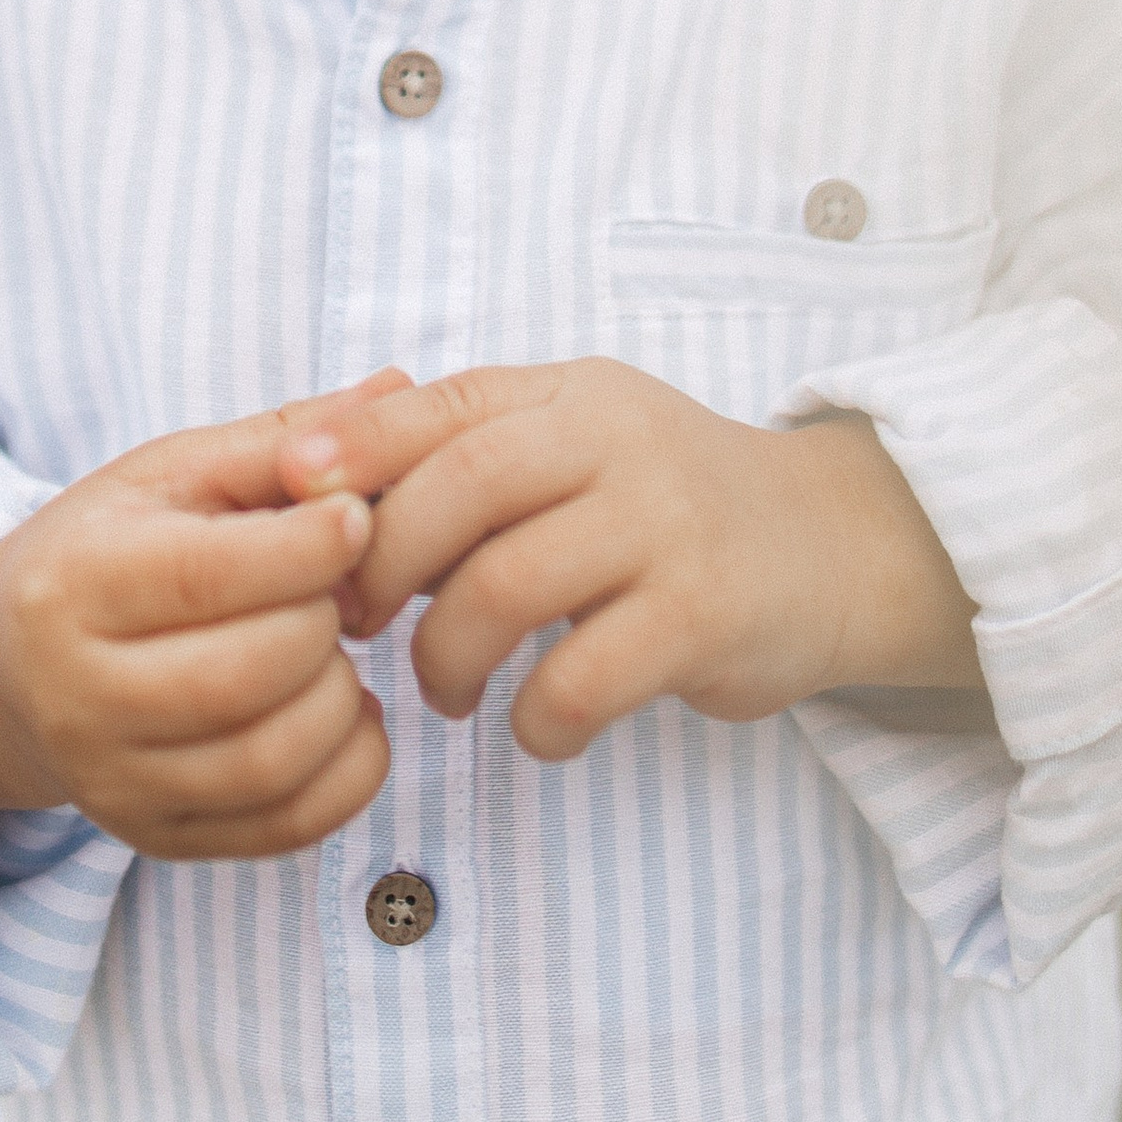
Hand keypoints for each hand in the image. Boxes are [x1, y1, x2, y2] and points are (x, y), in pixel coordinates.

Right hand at [0, 372, 408, 857]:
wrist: (15, 666)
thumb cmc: (114, 546)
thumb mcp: (177, 472)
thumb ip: (284, 438)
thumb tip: (400, 388)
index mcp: (77, 582)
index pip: (210, 574)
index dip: (309, 544)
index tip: (354, 519)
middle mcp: (80, 696)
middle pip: (248, 673)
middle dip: (325, 620)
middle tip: (340, 588)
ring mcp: (114, 782)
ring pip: (269, 760)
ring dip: (342, 698)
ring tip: (335, 649)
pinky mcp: (155, 837)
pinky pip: (283, 827)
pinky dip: (349, 772)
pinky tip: (344, 713)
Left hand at [277, 360, 979, 763]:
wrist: (833, 545)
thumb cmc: (667, 505)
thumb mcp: (581, 444)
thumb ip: (473, 453)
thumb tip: (318, 478)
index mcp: (572, 395)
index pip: (444, 404)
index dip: (355, 447)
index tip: (288, 495)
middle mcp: (618, 442)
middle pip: (463, 489)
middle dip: (385, 564)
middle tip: (361, 624)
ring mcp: (664, 526)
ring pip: (507, 588)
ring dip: (446, 657)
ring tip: (444, 691)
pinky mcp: (702, 615)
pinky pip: (581, 679)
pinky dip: (535, 720)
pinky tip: (537, 726)